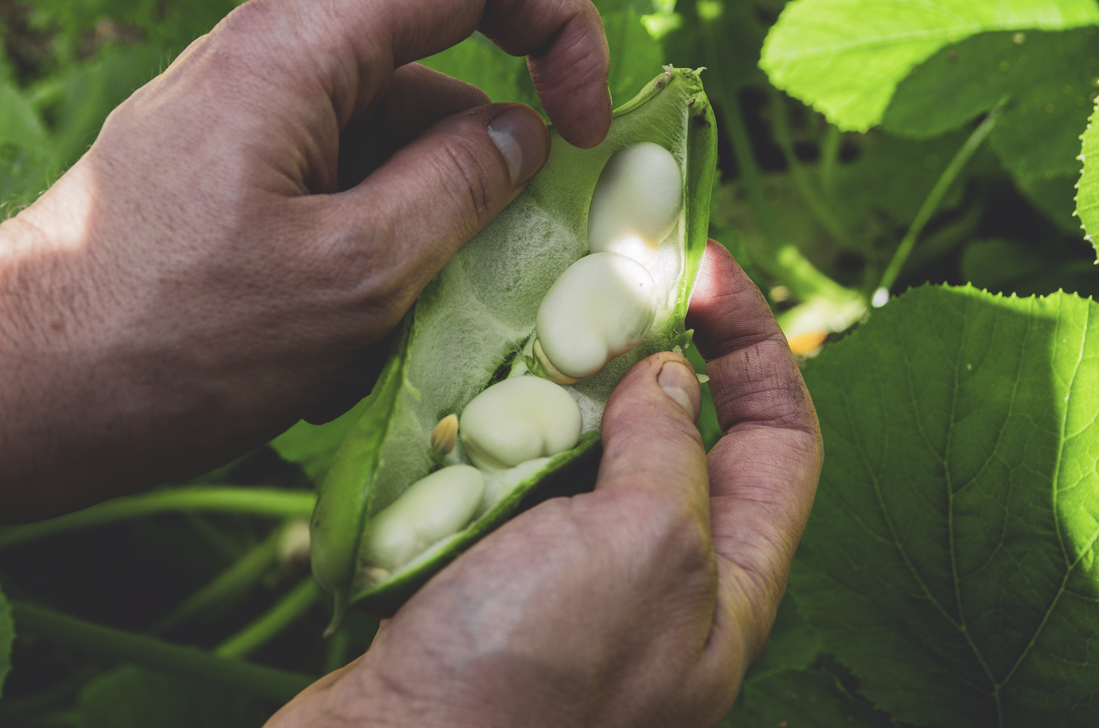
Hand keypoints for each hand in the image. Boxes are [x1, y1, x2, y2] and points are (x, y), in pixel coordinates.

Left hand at [0, 0, 611, 520]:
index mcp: (303, 45)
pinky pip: (351, 190)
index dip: (557, 31)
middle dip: (491, 164)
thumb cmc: (178, 336)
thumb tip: (524, 137)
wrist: (29, 394)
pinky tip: (354, 343)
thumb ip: (459, 188)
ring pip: (399, 146)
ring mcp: (261, 123)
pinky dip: (380, 255)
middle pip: (438, 70)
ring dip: (430, 232)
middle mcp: (280, 61)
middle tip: (515, 253)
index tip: (584, 126)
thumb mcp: (355, 272)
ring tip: (400, 332)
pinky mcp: (246, 178)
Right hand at [265, 242, 822, 727]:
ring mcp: (571, 579)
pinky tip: (464, 403)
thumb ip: (667, 453)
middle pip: (683, 436)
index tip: (704, 265)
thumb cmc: (532, 676)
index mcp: (726, 584)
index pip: (781, 438)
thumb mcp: (640, 549)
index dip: (756, 343)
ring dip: (560, 390)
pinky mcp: (494, 577)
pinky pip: (511, 482)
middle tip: (600, 280)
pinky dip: (496, 432)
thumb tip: (667, 375)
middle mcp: (659, 580)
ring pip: (586, 452)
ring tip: (525, 332)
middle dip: (651, 353)